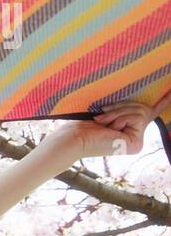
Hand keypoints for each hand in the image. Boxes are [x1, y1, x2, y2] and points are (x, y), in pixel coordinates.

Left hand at [40, 86, 170, 159]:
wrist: (73, 137)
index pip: (152, 112)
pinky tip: (110, 128)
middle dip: (121, 107)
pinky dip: (120, 118)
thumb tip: (140, 93)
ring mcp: (137, 140)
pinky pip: (136, 118)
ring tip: (102, 121)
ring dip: (117, 113)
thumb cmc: (83, 123)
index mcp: (129, 127)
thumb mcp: (108, 108)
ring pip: (139, 112)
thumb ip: (123, 104)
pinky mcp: (136, 142)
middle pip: (142, 108)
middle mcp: (135, 135)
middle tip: (101, 115)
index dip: (164, 101)